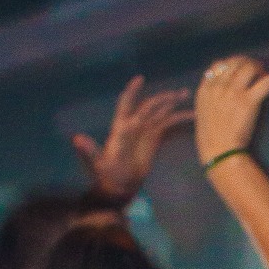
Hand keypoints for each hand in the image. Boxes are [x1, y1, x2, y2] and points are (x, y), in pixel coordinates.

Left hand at [71, 75, 193, 202]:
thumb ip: (89, 151)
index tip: (139, 79)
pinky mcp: (153, 142)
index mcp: (120, 128)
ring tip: (186, 96)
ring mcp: (144, 134)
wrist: (117, 189)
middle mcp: (134, 127)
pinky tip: (191, 119)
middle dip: (163, 99)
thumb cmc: (105, 176)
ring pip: (160, 114)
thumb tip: (77, 139)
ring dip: (172, 105)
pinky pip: (167, 128)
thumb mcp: (95, 164)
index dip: (131, 91)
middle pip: (149, 107)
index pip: (126, 105)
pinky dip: (178, 122)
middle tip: (180, 94)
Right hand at [195, 56, 268, 167]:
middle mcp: (219, 86)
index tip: (239, 67)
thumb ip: (210, 97)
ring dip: (259, 68)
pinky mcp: (249, 101)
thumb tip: (219, 88)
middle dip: (247, 63)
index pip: (219, 65)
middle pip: (235, 62)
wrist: (219, 151)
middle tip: (256, 69)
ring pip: (250, 67)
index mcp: (206, 89)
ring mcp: (234, 92)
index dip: (231, 63)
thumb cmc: (211, 137)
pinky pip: (266, 81)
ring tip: (264, 74)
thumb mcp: (202, 112)